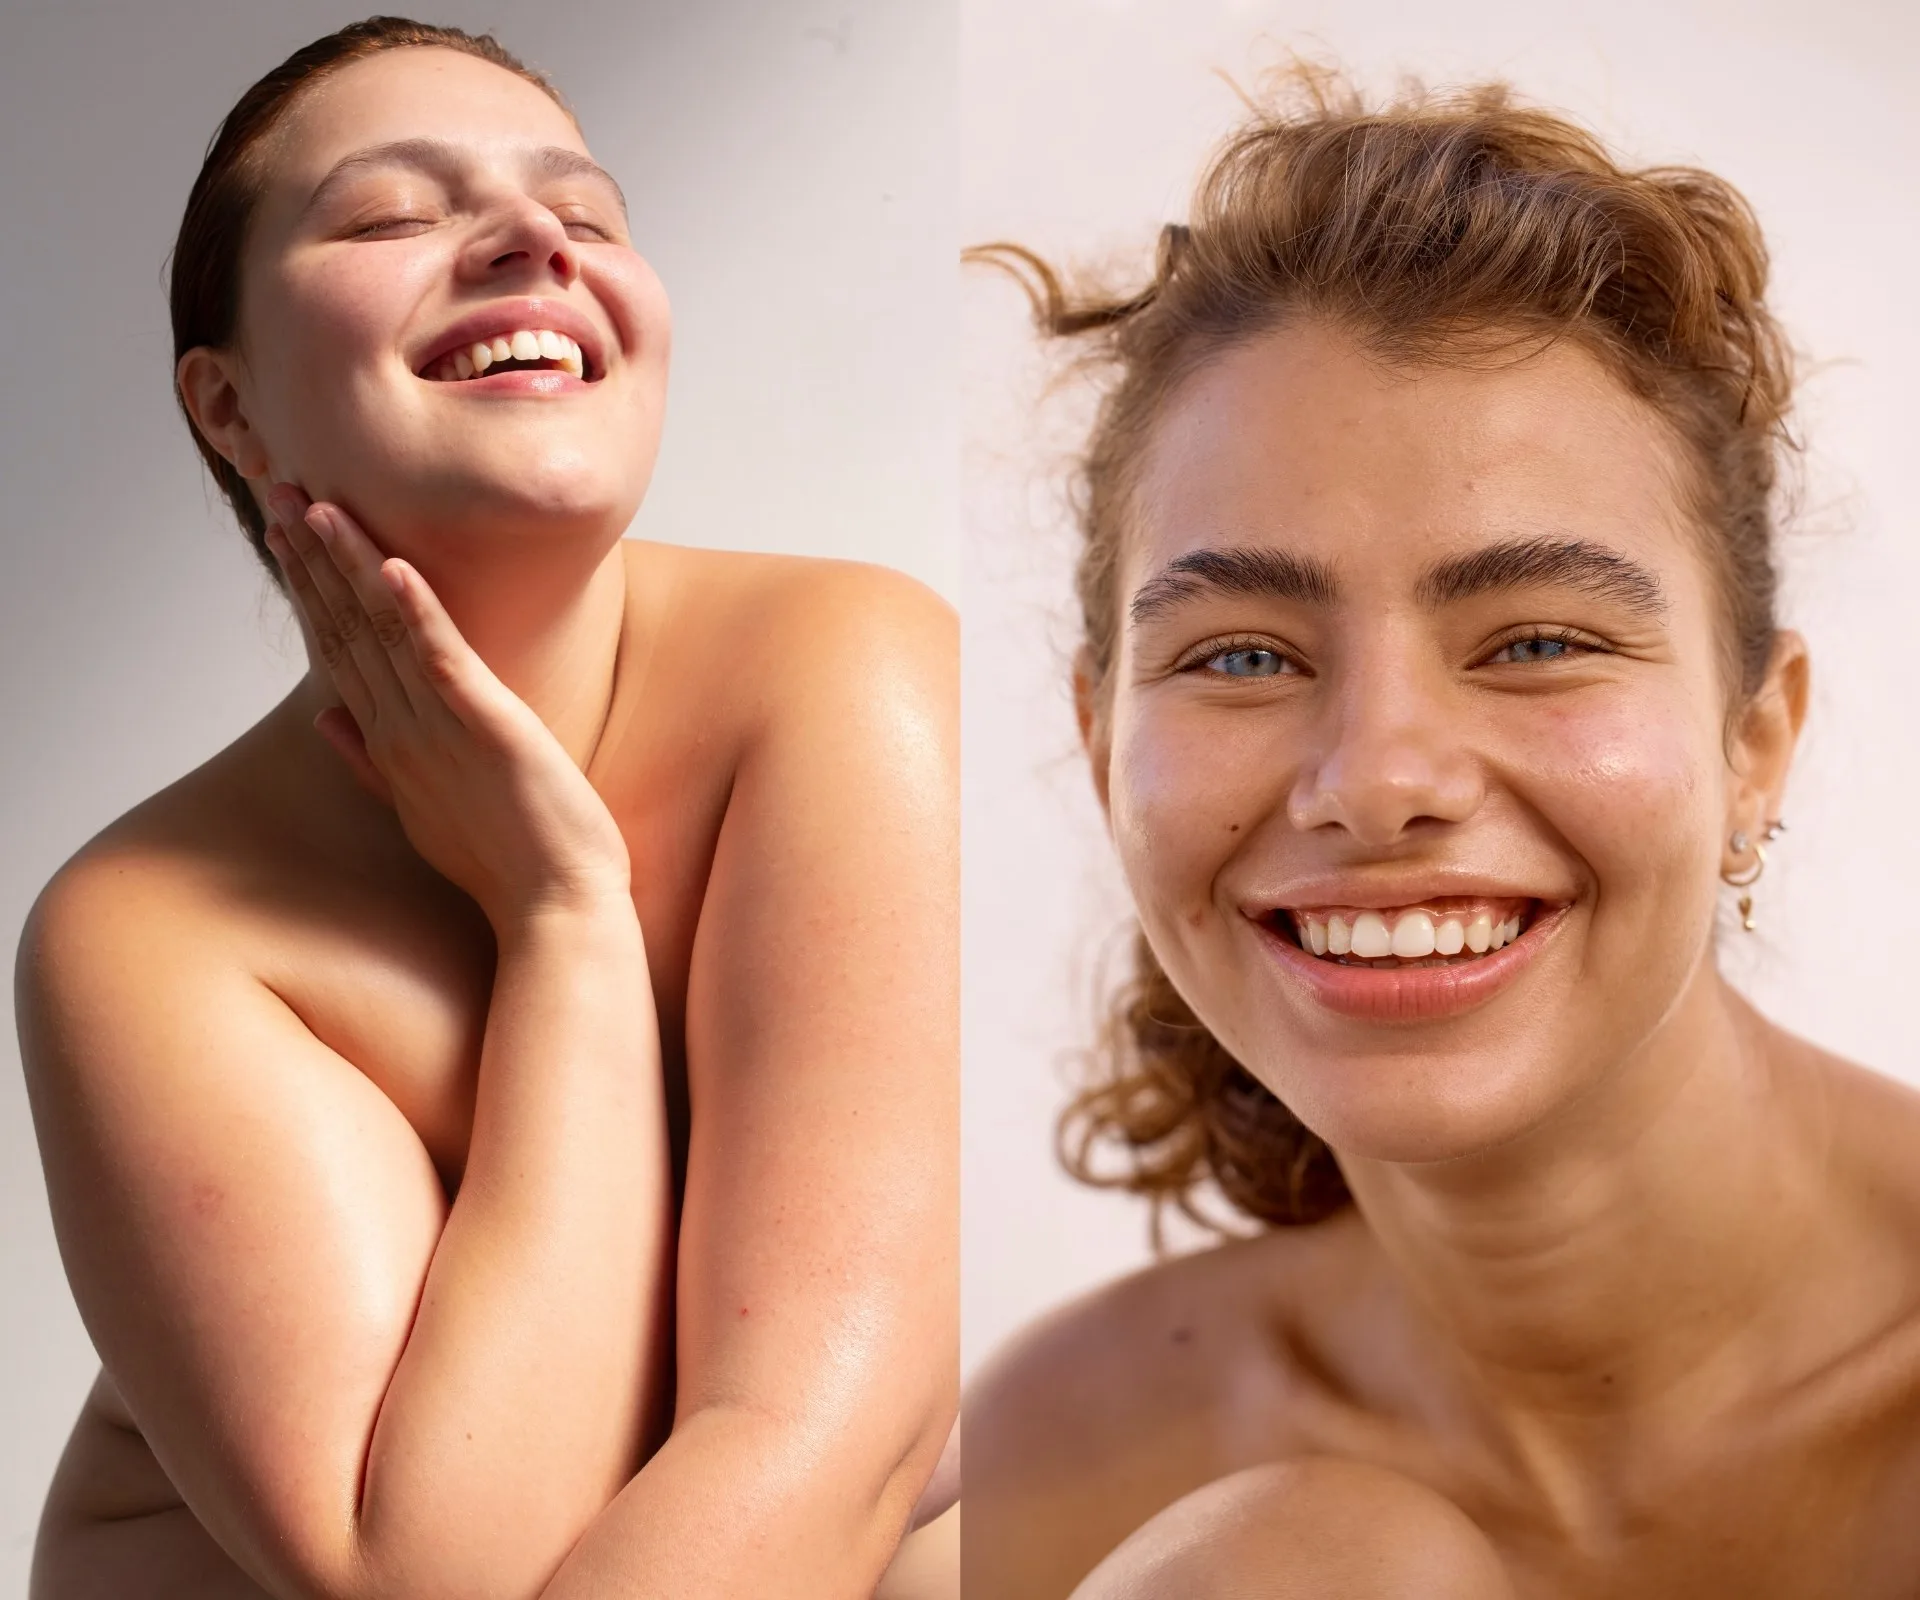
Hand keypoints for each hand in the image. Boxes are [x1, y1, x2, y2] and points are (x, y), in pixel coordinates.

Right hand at [264, 485, 633, 928]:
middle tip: (278, 491)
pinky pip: (442, 659)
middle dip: (311, 558)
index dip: (309, 586)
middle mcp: (400, 731)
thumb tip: (325, 719)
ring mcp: (438, 730)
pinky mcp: (487, 728)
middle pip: (344, 628)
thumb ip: (370, 761)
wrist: (553, 909)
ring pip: (381, 633)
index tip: (285, 531)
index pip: (336, 648)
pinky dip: (417, 612)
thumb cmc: (503, 860)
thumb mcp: (424, 808)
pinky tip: (393, 566)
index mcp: (389, 744)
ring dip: (348, 566)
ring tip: (318, 506)